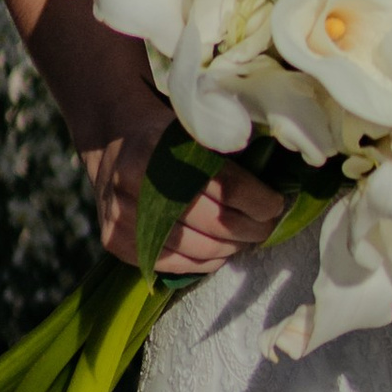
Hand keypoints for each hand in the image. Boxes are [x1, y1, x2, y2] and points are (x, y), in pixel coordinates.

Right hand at [83, 105, 288, 276]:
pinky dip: (204, 262)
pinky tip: (220, 251)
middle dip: (252, 229)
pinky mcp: (114, 241)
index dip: (259, 200)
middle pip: (214, 223)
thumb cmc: (166, 133)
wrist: (112, 140)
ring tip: (246, 238)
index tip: (277, 204)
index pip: (226, 186)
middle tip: (267, 227)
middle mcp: (135, 184)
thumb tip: (279, 177)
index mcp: (159, 148)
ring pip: (197, 249)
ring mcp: (121, 216)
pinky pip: (173, 265)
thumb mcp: (194, 126)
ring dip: (232, 248)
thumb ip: (228, 147)